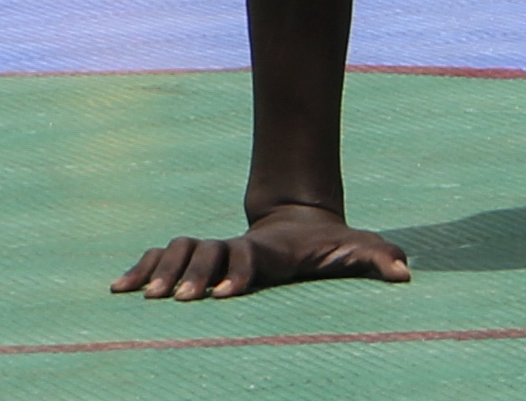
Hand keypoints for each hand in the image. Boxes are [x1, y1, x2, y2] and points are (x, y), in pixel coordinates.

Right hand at [116, 205, 407, 300]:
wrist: (301, 224)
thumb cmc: (328, 246)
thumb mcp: (356, 248)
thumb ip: (378, 258)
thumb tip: (406, 273)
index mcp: (270, 249)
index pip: (250, 254)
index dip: (239, 270)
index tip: (227, 293)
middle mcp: (237, 245)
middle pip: (208, 250)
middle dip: (196, 273)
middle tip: (185, 300)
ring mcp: (214, 248)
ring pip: (180, 249)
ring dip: (164, 271)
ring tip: (148, 298)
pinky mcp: (197, 257)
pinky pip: (161, 256)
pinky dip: (140, 268)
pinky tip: (118, 288)